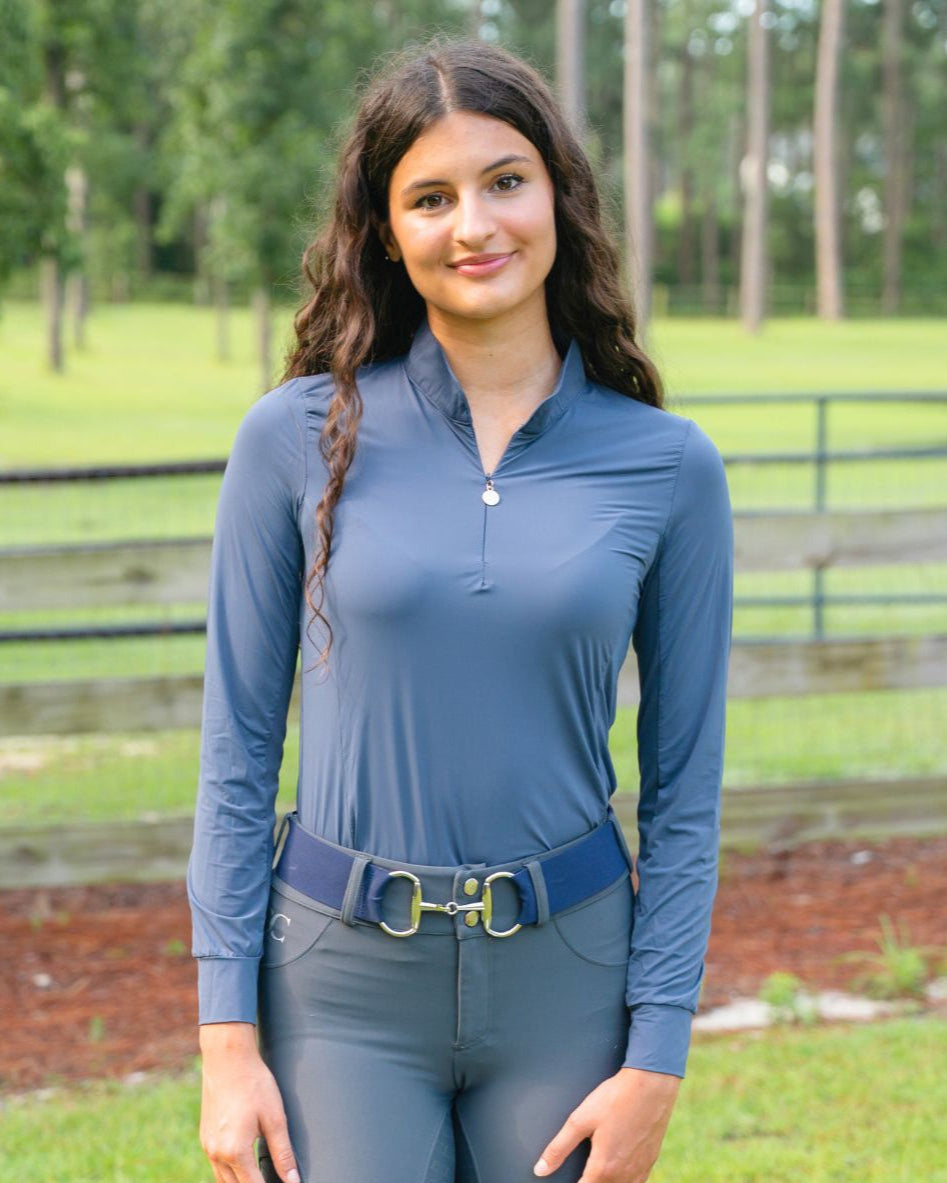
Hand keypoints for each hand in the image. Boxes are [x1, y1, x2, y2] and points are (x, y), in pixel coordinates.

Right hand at [198, 1022, 300, 1182]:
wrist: (227, 1059)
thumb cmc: (254, 1084)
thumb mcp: (275, 1118)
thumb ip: (283, 1153)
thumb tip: (293, 1181)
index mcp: (235, 1151)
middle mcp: (216, 1153)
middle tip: (272, 1178)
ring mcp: (207, 1146)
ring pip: (224, 1179)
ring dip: (241, 1181)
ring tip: (259, 1175)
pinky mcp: (204, 1136)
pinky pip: (217, 1164)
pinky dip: (231, 1170)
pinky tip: (245, 1162)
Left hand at [533, 1066, 681, 1181]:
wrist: (652, 1084)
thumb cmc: (615, 1098)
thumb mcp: (580, 1119)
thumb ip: (559, 1147)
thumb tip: (541, 1170)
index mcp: (604, 1167)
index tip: (565, 1181)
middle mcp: (624, 1175)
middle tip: (580, 1173)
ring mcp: (640, 1169)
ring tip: (595, 1172)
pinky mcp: (650, 1160)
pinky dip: (624, 1182)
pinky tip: (616, 1171)